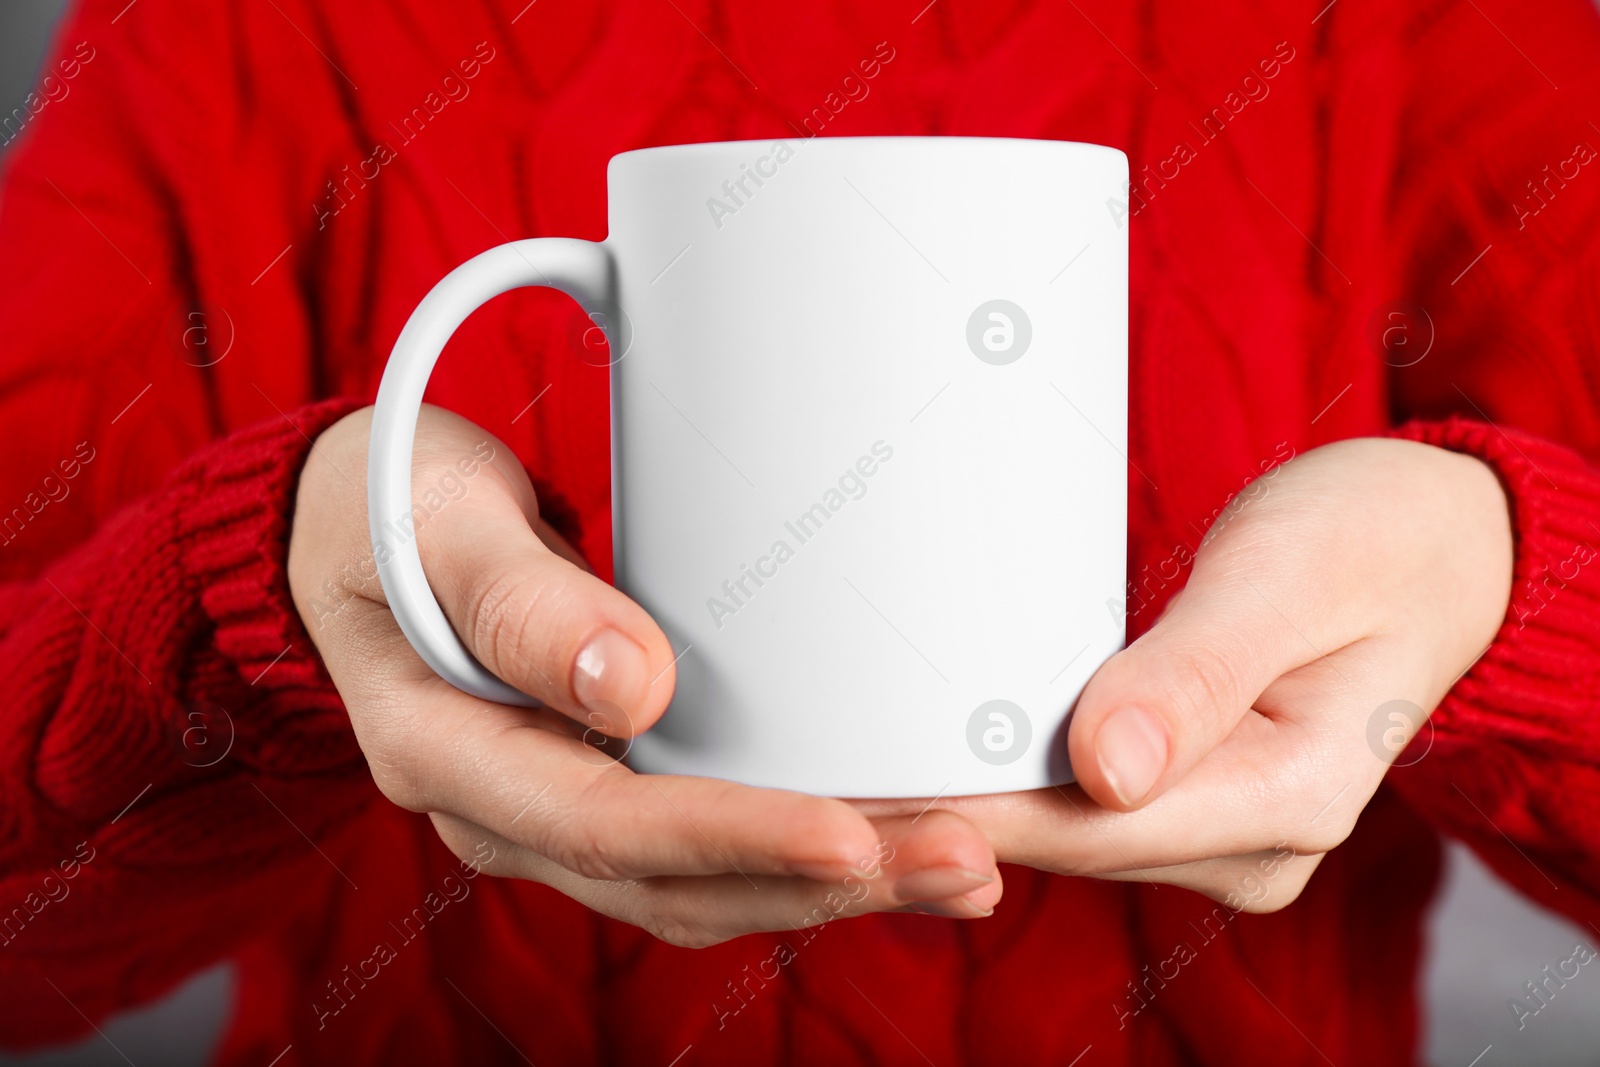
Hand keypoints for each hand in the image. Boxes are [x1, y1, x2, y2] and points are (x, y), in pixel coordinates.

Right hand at [287, 405, 1001, 945]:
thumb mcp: (432, 521)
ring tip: (965, 868)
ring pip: (705, 883)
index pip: (603, 827)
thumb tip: (634, 691)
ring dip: (837, 884)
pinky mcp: (605, 784)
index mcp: (446, 752)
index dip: (732, 837)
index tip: (852, 836)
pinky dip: (803, 851)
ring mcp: (558, 807)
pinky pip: (709, 845)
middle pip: (677, 881)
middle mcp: (507, 810)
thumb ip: (520, 603)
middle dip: (826, 883)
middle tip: (964, 863)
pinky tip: (893, 838)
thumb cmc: (390, 509)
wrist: (352, 537)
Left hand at [856, 438, 1513, 909]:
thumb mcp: (1288, 576)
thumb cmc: (1367, 540)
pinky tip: (922, 755)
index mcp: (1297, 795)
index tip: (864, 788)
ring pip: (1061, 832)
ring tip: (842, 766)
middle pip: (1068, 842)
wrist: (1424, 550)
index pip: (1100, 824)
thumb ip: (1200, 673)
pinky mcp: (1185, 802)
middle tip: (817, 775)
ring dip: (963, 803)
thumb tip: (1104, 775)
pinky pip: (1075, 806)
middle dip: (948, 814)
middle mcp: (1255, 841)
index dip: (976, 809)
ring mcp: (1219, 831)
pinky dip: (1001, 780)